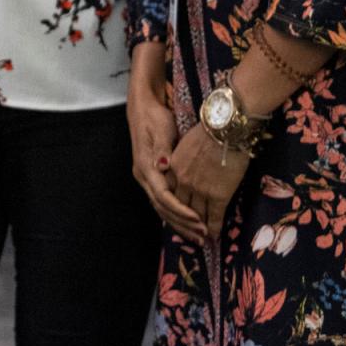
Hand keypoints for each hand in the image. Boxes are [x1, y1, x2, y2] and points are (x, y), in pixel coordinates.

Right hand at [127, 66, 200, 236]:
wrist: (142, 108)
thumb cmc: (155, 118)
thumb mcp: (162, 131)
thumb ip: (164, 151)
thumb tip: (164, 166)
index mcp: (146, 168)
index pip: (164, 198)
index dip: (183, 212)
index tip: (201, 222)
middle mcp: (143, 177)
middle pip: (162, 208)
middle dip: (183, 224)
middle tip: (203, 237)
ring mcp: (145, 178)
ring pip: (161, 208)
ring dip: (179, 223)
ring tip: (198, 236)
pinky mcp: (151, 176)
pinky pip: (162, 202)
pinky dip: (175, 214)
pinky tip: (186, 222)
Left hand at [167, 121, 250, 246]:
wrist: (225, 128)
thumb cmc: (206, 130)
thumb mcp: (184, 143)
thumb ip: (179, 159)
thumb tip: (174, 167)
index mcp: (172, 167)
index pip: (169, 190)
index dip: (172, 203)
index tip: (175, 212)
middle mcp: (182, 181)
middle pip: (179, 205)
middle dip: (183, 220)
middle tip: (188, 230)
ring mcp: (199, 190)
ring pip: (196, 214)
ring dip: (198, 228)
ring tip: (201, 237)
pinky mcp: (217, 195)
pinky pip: (214, 216)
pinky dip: (213, 227)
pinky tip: (214, 235)